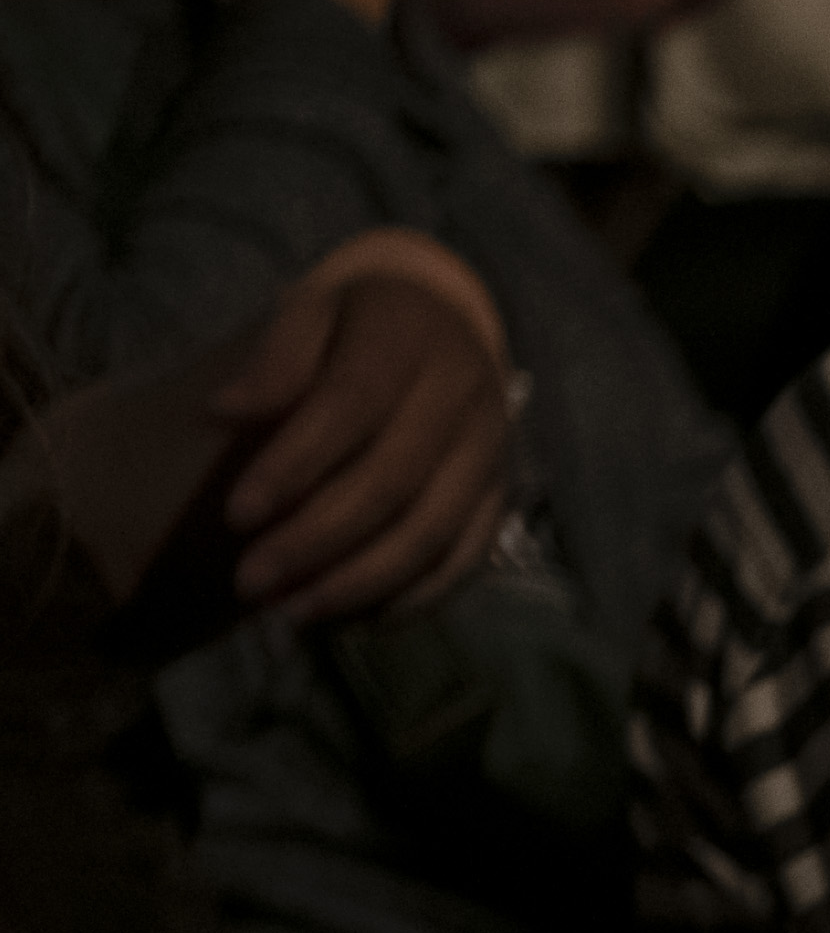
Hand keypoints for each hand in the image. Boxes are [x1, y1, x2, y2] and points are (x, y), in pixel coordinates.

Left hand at [210, 233, 511, 621]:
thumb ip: (275, 360)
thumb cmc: (358, 324)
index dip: (295, 465)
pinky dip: (411, 598)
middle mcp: (464, 399)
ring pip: (430, 533)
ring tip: (292, 612)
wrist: (447, 324)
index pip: (351, 408)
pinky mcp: (501, 497)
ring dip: (359, 582)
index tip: (237, 515)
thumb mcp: (312, 313)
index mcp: (411, 340)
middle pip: (392, 483)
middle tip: (250, 582)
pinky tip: (354, 620)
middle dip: (317, 540)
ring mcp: (491, 454)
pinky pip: (463, 560)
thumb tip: (224, 413)